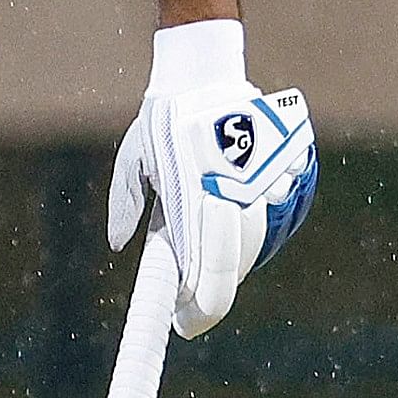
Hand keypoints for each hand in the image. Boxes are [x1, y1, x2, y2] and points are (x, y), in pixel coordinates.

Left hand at [106, 20, 317, 337]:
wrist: (205, 72)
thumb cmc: (161, 119)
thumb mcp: (133, 158)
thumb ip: (125, 202)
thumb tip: (118, 245)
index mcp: (191, 192)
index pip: (199, 263)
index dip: (197, 302)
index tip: (184, 325)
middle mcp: (229, 193)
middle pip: (231, 264)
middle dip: (212, 299)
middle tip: (191, 318)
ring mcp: (258, 184)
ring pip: (252, 245)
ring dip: (229, 273)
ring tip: (202, 289)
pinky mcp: (279, 175)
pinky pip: (268, 223)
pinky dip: (249, 246)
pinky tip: (231, 258)